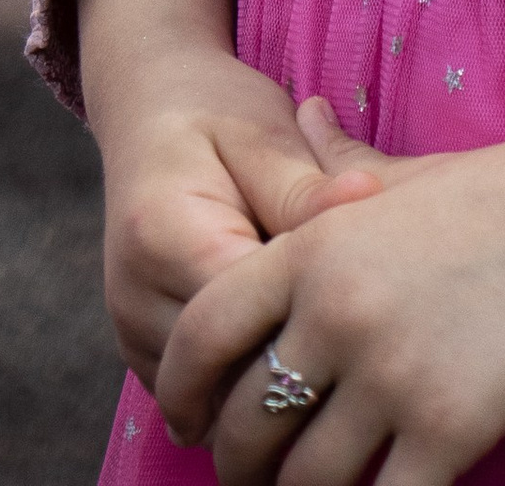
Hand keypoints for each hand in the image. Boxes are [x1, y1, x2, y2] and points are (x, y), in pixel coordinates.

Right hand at [77, 0, 384, 387]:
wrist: (147, 111)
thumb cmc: (213, 111)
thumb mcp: (263, 130)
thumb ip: (307, 185)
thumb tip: (370, 206)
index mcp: (163, 238)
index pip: (250, 312)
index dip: (316, 305)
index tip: (371, 279)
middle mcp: (136, 302)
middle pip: (235, 366)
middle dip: (301, 347)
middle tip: (364, 308)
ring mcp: (134, 338)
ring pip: (222, 394)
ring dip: (277, 367)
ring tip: (329, 317)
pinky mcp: (147, 356)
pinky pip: (209, 393)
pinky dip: (253, 371)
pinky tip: (294, 329)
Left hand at [154, 133, 504, 485]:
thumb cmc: (500, 196)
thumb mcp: (405, 173)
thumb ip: (337, 165)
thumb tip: (299, 112)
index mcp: (316, 248)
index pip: (202, 333)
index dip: (180, 390)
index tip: (189, 420)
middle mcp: (339, 313)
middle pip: (247, 425)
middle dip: (241, 463)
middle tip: (256, 473)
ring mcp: (393, 374)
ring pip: (305, 481)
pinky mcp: (449, 429)